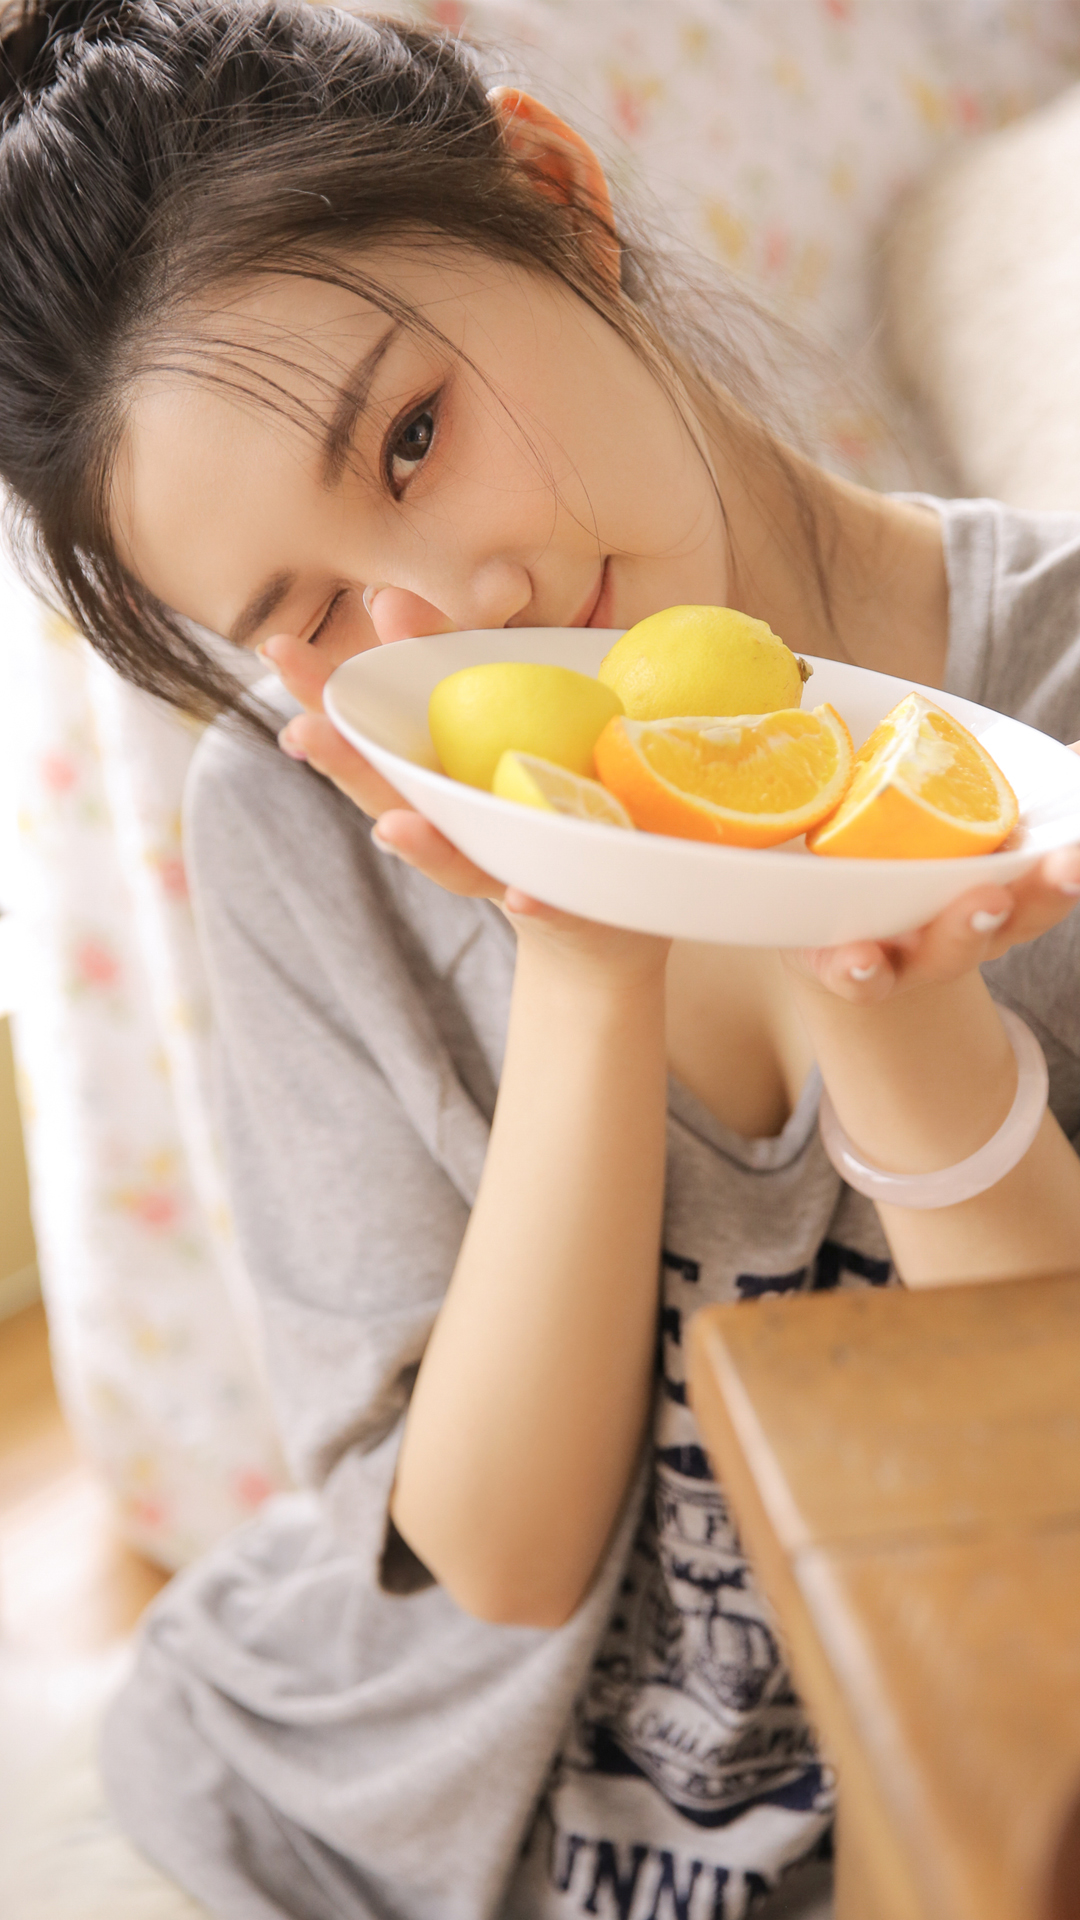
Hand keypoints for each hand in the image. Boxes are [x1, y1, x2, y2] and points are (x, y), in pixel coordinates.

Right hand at [259, 590, 669, 979]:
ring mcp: (502, 871)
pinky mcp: (563, 906)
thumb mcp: (500, 712)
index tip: (275, 648)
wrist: (616, 901)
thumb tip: (384, 598)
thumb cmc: (544, 794)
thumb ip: (443, 660)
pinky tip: (523, 893)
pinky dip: (533, 901)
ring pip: (455, 862)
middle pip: (388, 798)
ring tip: (391, 826)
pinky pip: (549, 903)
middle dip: (345, 766)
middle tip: (301, 730)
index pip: (363, 734)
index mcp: (430, 781)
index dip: (319, 695)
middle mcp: (451, 831)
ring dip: (423, 847)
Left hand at [788, 800, 1079, 1004]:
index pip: (1046, 888)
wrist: (832, 925)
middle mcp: (964, 933)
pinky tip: (860, 956)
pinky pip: (859, 980)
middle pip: (1009, 923)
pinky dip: (861, 971)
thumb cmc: (908, 859)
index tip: (1074, 856)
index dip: (1064, 875)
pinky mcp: (848, 970)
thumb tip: (1075, 751)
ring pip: (945, 955)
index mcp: (998, 896)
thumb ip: (1005, 785)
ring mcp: (911, 958)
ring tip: (980, 906)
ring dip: (963, 933)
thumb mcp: (954, 820)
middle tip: (1055, 871)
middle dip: (1033, 900)